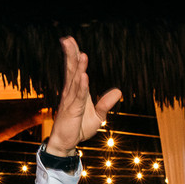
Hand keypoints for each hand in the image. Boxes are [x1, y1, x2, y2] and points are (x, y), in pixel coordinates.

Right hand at [47, 36, 121, 155]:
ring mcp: (70, 101)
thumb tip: (118, 91)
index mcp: (76, 91)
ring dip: (78, 68)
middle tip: (67, 39)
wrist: (66, 143)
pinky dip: (81, 86)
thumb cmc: (78, 128)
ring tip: (81, 54)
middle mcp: (70, 93)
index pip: (74, 70)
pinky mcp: (72, 110)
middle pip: (71, 70)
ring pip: (75, 81)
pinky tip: (84, 76)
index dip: (73, 55)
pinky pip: (78, 96)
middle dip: (70, 55)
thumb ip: (106, 103)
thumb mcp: (98, 116)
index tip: (70, 41)